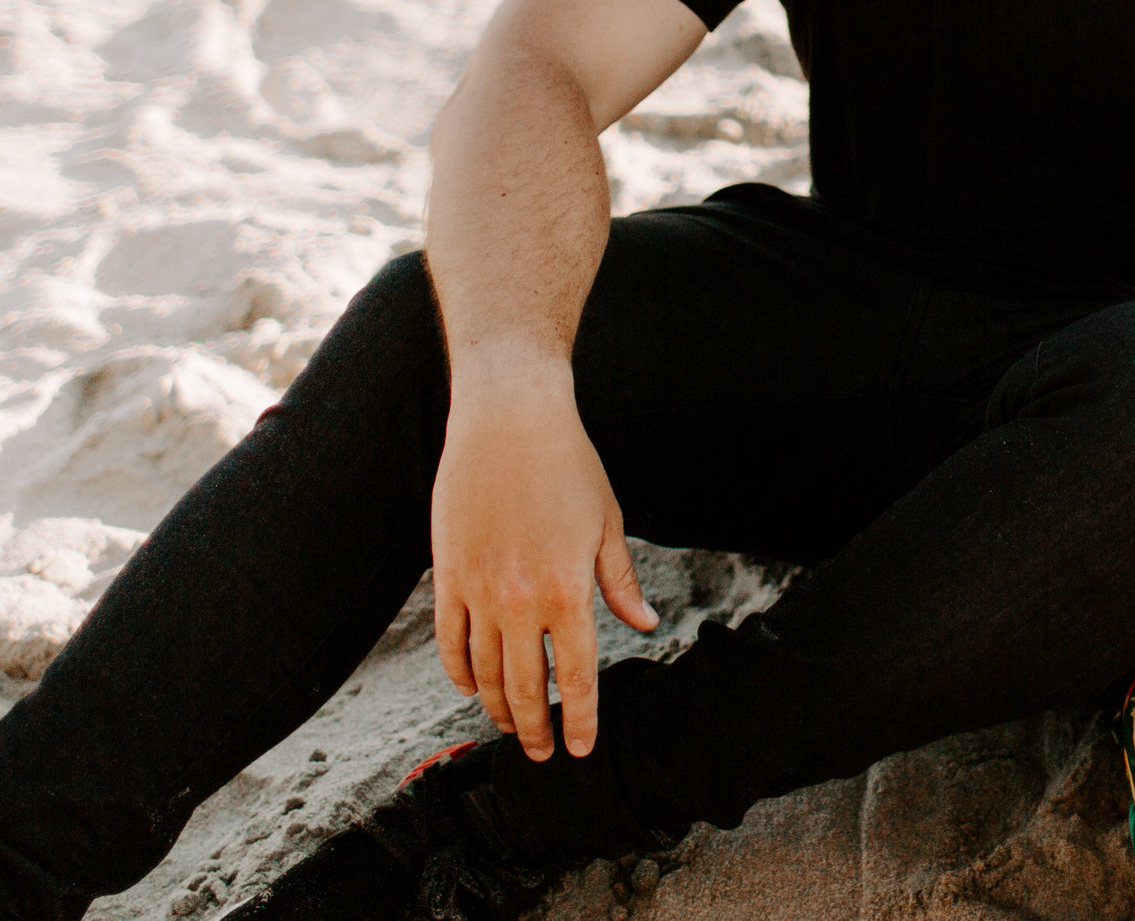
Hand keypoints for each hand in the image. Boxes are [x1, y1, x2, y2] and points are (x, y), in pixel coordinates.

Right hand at [431, 358, 657, 760]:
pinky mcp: (448, 576)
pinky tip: (470, 686)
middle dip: (534, 728)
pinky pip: (450, 640)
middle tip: (541, 755)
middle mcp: (521, 600)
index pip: (575, 675)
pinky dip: (459, 671)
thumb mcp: (607, 522)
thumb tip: (646, 625)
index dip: (580, 717)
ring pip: (484, 672)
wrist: (508, 421)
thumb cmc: (569, 466)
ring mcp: (478, 591)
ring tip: (508, 727)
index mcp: (569, 590)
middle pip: (525, 686)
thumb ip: (621, 582)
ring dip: (496, 707)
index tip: (580, 747)